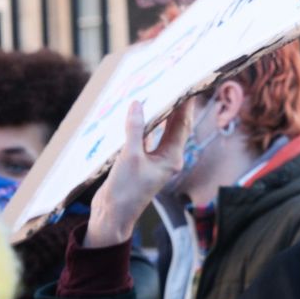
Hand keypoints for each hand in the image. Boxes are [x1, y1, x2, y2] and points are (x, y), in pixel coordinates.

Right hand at [85, 100, 192, 248]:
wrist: (112, 215)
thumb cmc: (125, 191)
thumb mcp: (129, 157)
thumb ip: (134, 130)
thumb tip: (137, 105)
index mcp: (173, 158)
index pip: (182, 125)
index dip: (185, 105)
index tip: (187, 86)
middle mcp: (168, 158)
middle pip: (174, 126)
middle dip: (174, 106)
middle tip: (171, 83)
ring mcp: (155, 160)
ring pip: (159, 131)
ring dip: (157, 114)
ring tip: (155, 92)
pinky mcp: (141, 162)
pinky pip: (145, 138)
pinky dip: (142, 125)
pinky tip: (136, 114)